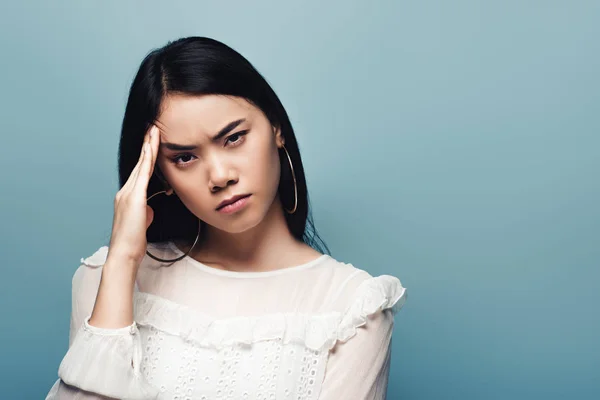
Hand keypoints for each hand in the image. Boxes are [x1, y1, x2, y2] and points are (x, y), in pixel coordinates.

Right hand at [107, 124, 160, 266]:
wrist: (124, 254)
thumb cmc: (133, 242)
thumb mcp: (142, 223)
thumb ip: (145, 213)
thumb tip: (150, 209)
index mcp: (128, 197)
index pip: (139, 172)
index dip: (146, 156)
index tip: (152, 141)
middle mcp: (125, 192)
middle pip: (139, 163)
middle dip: (147, 145)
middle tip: (153, 127)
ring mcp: (128, 194)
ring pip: (140, 165)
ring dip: (148, 147)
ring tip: (154, 131)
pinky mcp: (134, 199)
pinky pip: (142, 174)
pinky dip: (147, 160)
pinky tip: (152, 149)